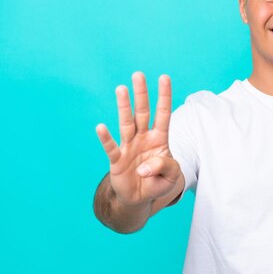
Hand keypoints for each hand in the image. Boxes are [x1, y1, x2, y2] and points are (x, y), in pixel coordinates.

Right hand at [96, 72, 180, 206]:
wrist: (141, 198)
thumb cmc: (158, 182)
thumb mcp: (171, 176)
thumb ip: (165, 167)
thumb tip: (144, 168)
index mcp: (159, 139)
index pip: (163, 114)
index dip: (164, 97)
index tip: (164, 77)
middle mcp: (143, 138)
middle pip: (142, 113)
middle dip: (141, 94)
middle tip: (138, 74)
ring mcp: (129, 147)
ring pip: (126, 123)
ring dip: (124, 106)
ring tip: (121, 88)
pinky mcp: (117, 160)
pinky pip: (111, 148)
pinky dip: (106, 138)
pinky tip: (101, 127)